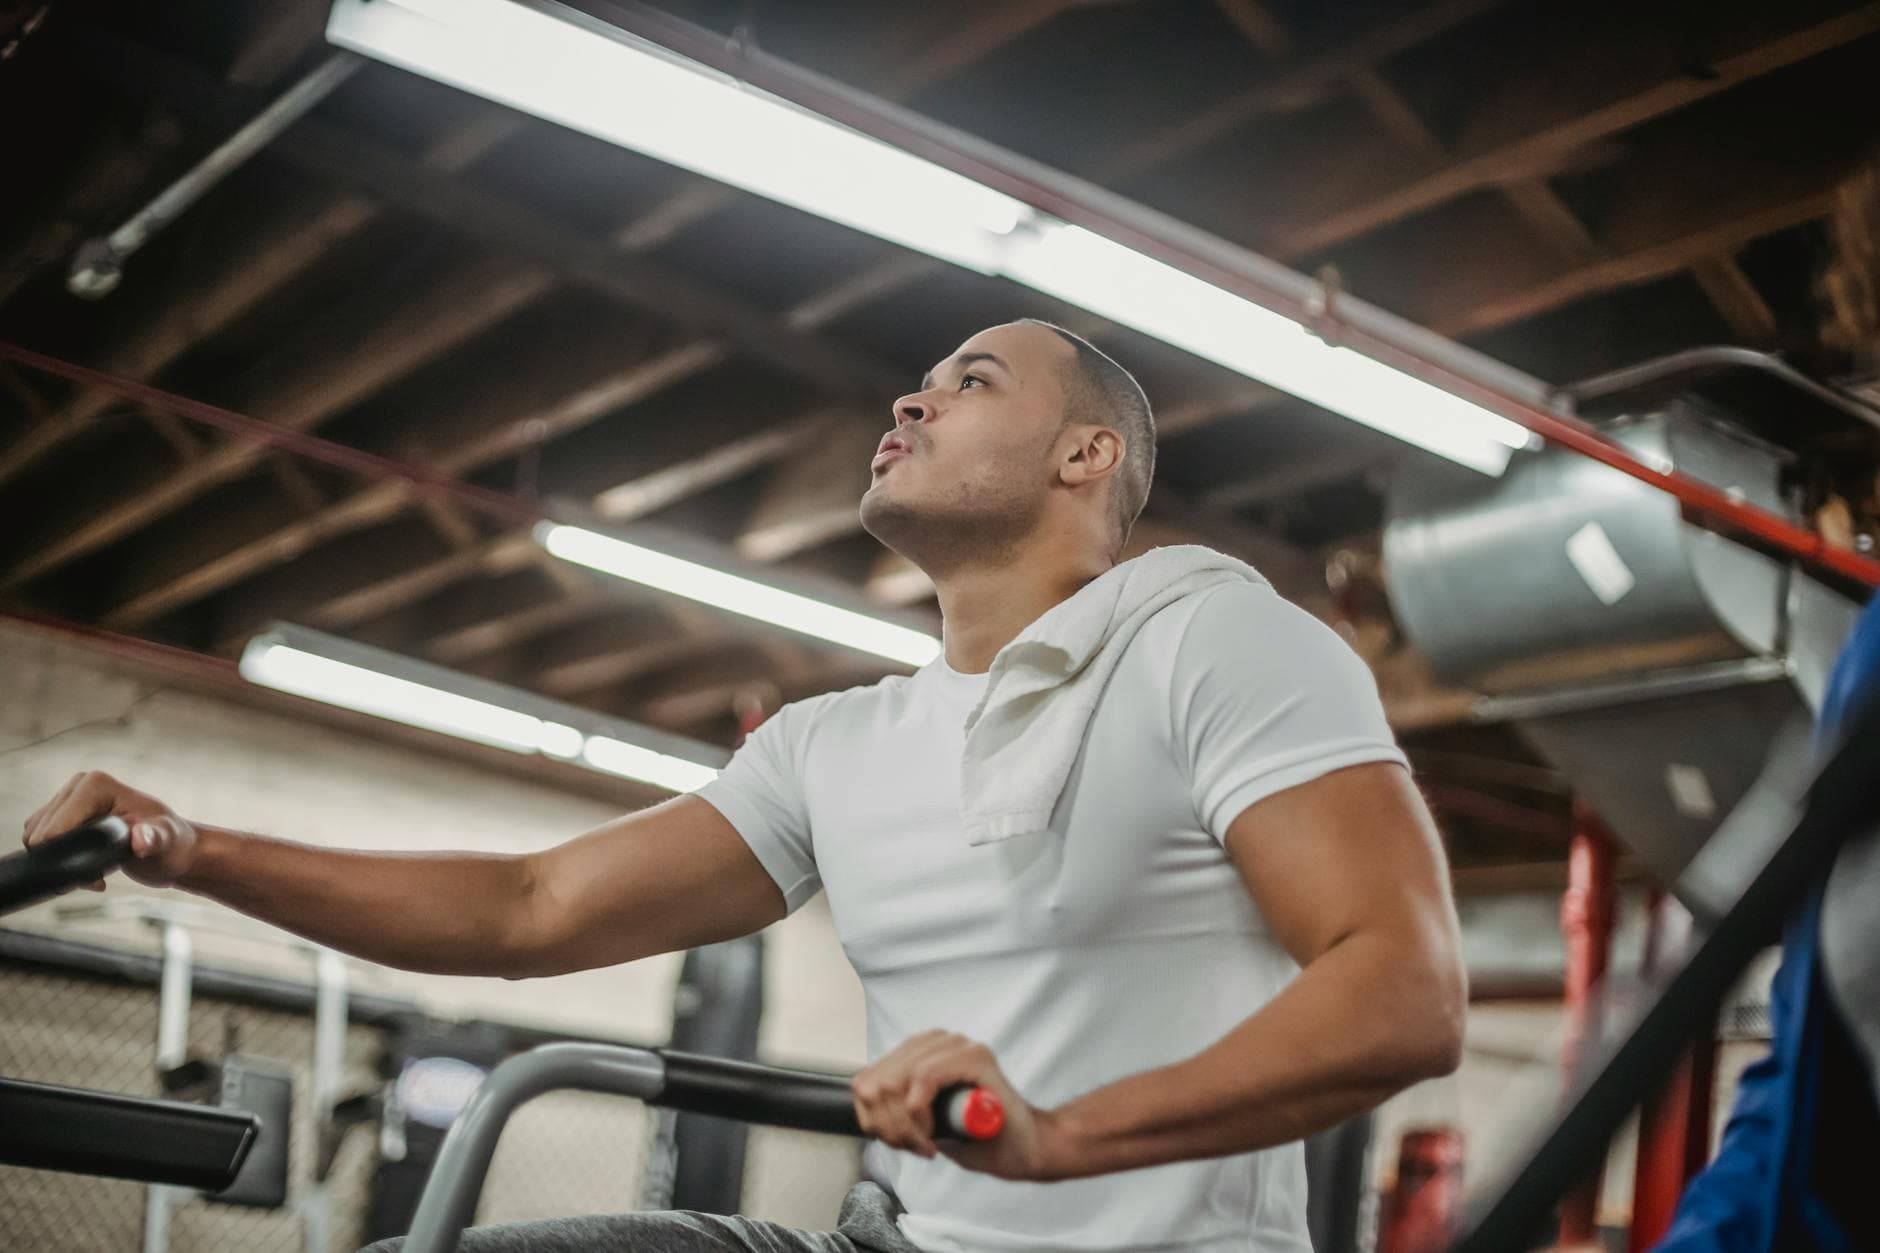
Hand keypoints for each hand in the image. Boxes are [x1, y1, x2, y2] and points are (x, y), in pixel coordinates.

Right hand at [22, 771, 198, 890]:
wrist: (171, 849)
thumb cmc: (171, 843)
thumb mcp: (166, 842)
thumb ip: (154, 839)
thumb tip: (141, 840)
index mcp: (95, 784)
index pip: (54, 827)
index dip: (66, 856)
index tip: (98, 874)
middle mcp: (77, 785)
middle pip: (41, 834)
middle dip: (64, 861)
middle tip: (100, 875)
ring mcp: (67, 800)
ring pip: (36, 839)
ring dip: (60, 862)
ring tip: (96, 872)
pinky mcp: (61, 816)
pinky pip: (41, 842)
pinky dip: (57, 860)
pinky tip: (87, 868)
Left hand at [851, 1030, 1069, 1181]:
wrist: (1023, 1148)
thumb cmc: (976, 1137)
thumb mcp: (922, 1122)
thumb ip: (895, 1106)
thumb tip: (865, 1104)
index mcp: (920, 1052)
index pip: (866, 1080)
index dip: (873, 1120)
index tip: (899, 1143)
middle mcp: (938, 1041)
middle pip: (878, 1082)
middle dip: (887, 1127)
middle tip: (915, 1147)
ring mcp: (958, 1045)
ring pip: (896, 1081)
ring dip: (904, 1125)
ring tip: (925, 1144)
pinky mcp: (976, 1057)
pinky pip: (924, 1077)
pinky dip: (919, 1112)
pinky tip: (933, 1134)